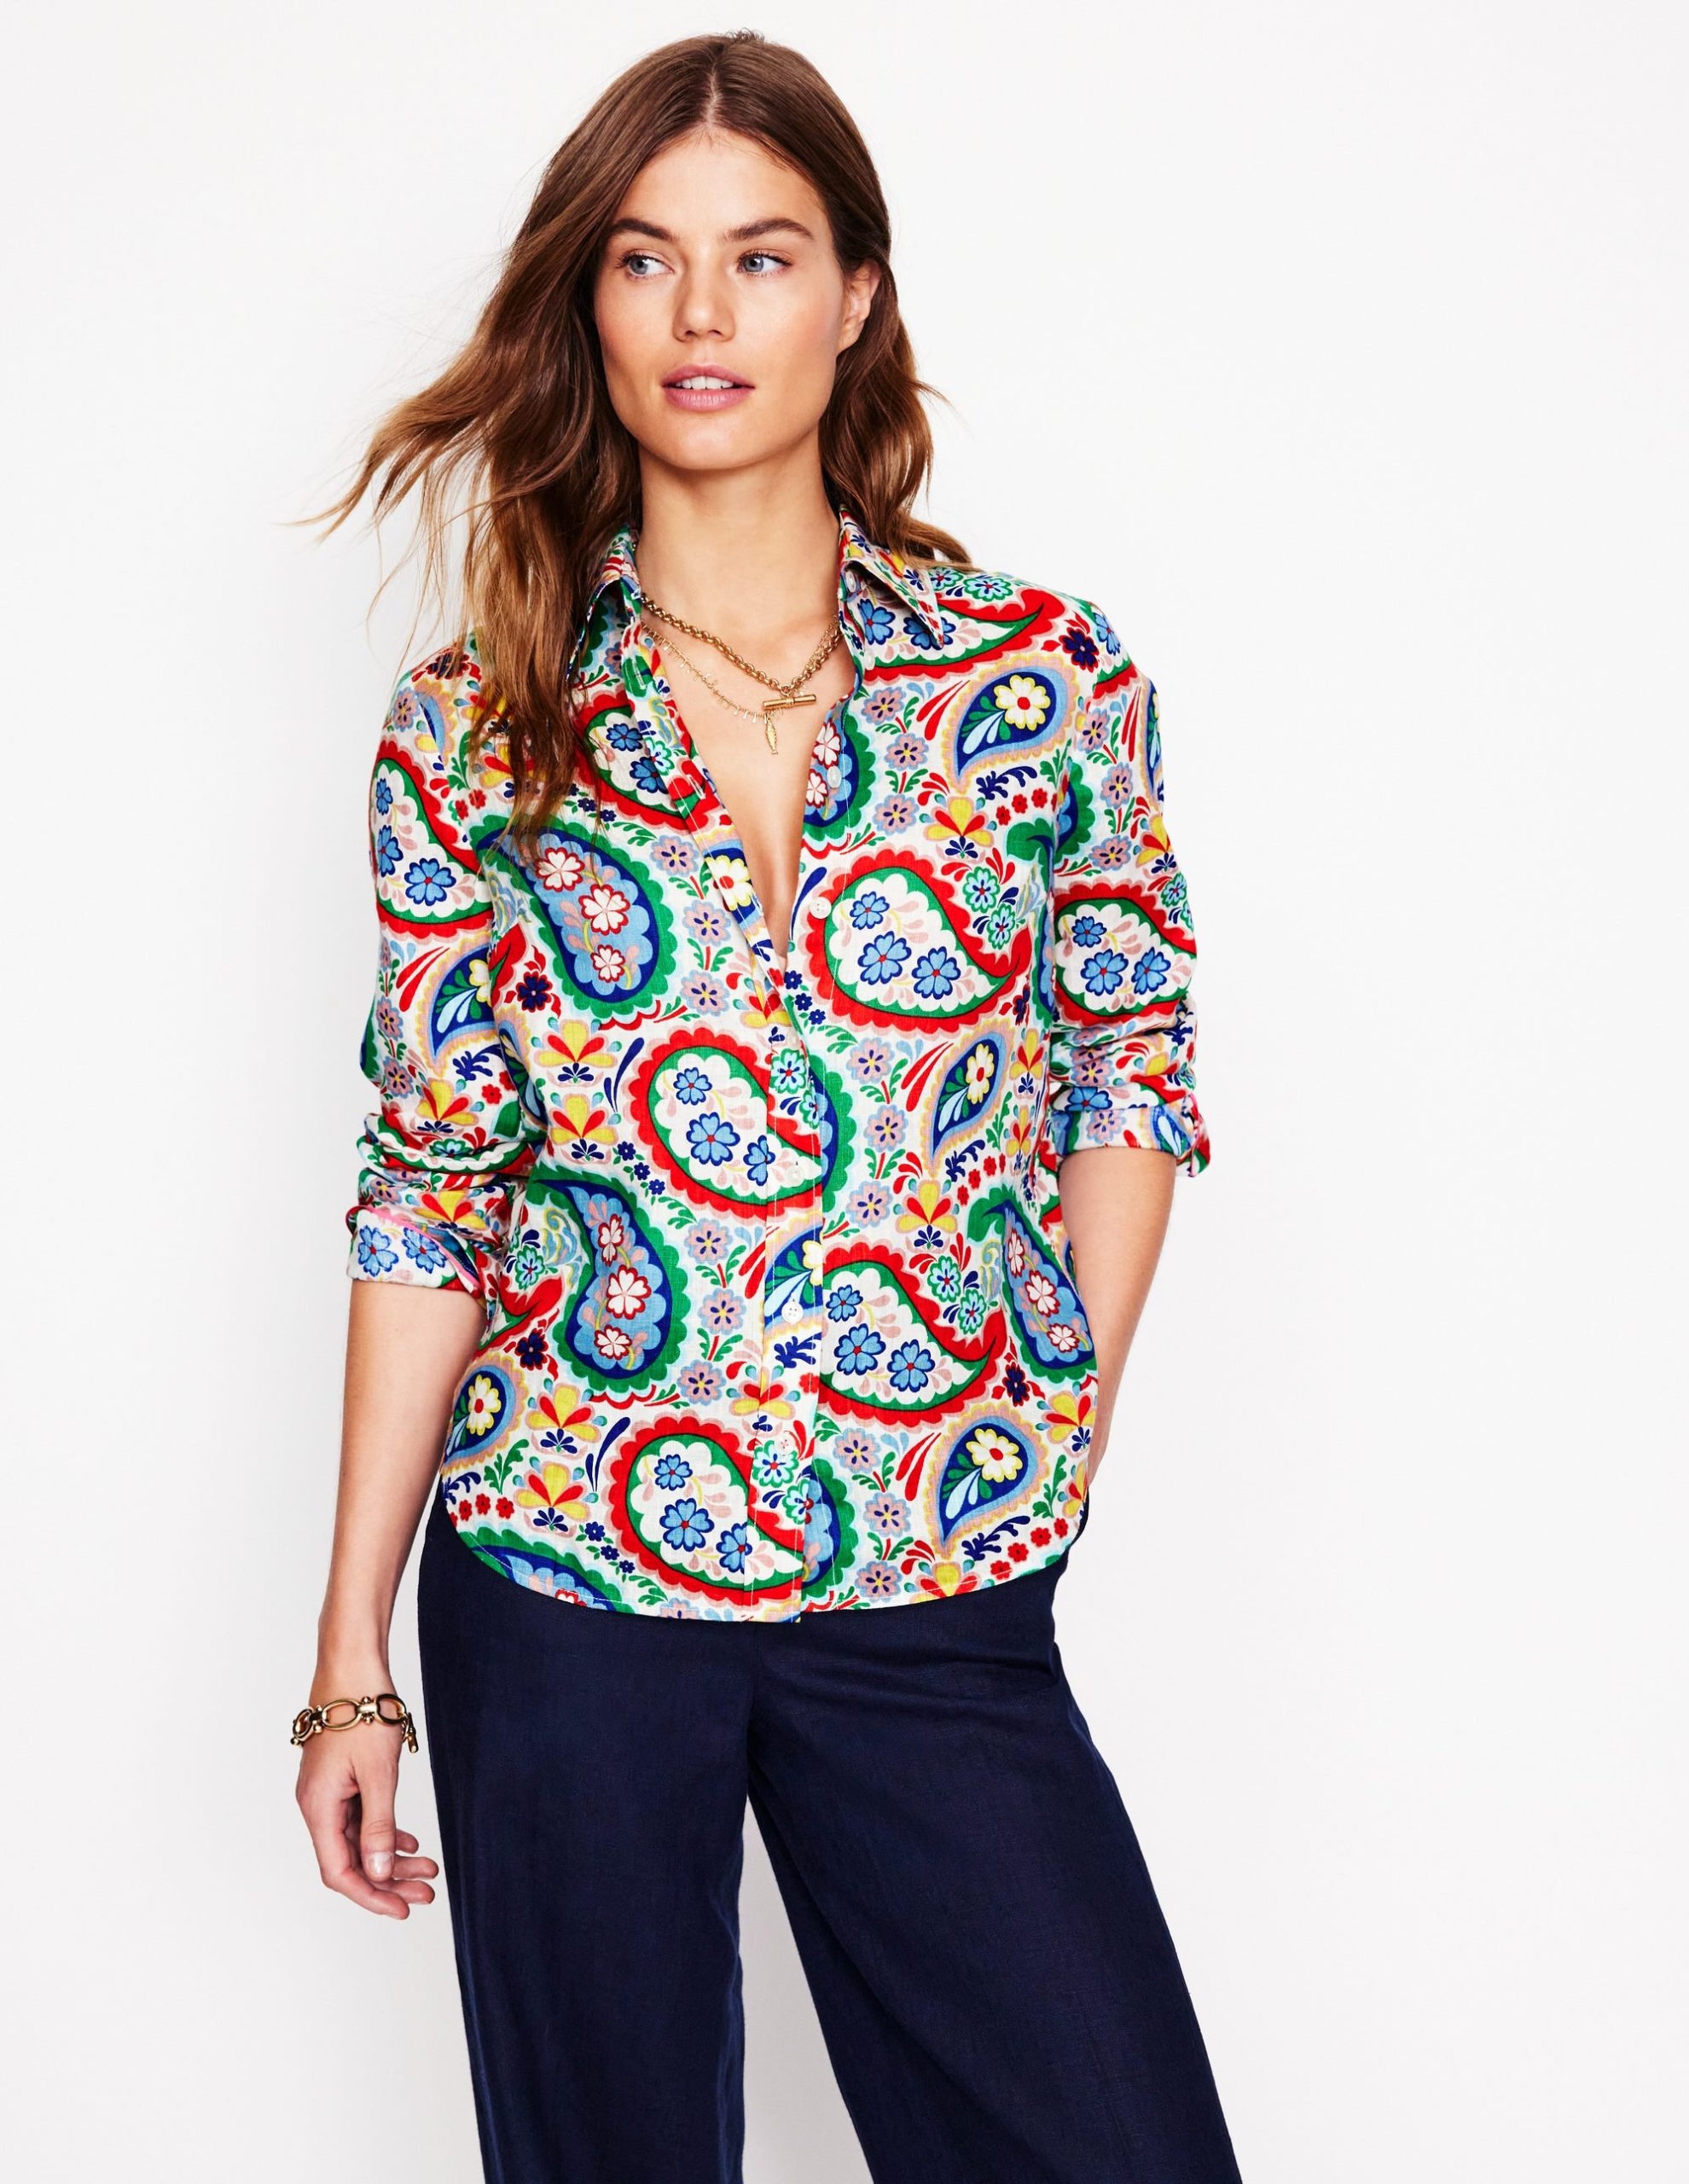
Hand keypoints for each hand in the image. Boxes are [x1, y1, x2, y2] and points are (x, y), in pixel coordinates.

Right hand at [295, 1673, 438, 1917]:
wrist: (353, 1664)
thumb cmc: (361, 1712)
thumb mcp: (378, 1773)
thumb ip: (380, 1825)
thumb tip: (380, 1873)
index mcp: (318, 1807)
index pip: (339, 1871)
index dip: (371, 1895)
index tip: (403, 1909)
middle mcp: (317, 1804)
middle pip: (350, 1860)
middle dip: (388, 1881)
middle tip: (427, 1892)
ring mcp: (328, 1791)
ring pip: (359, 1840)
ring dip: (391, 1858)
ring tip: (428, 1869)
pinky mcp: (341, 1778)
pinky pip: (361, 1818)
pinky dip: (385, 1832)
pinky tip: (410, 1843)